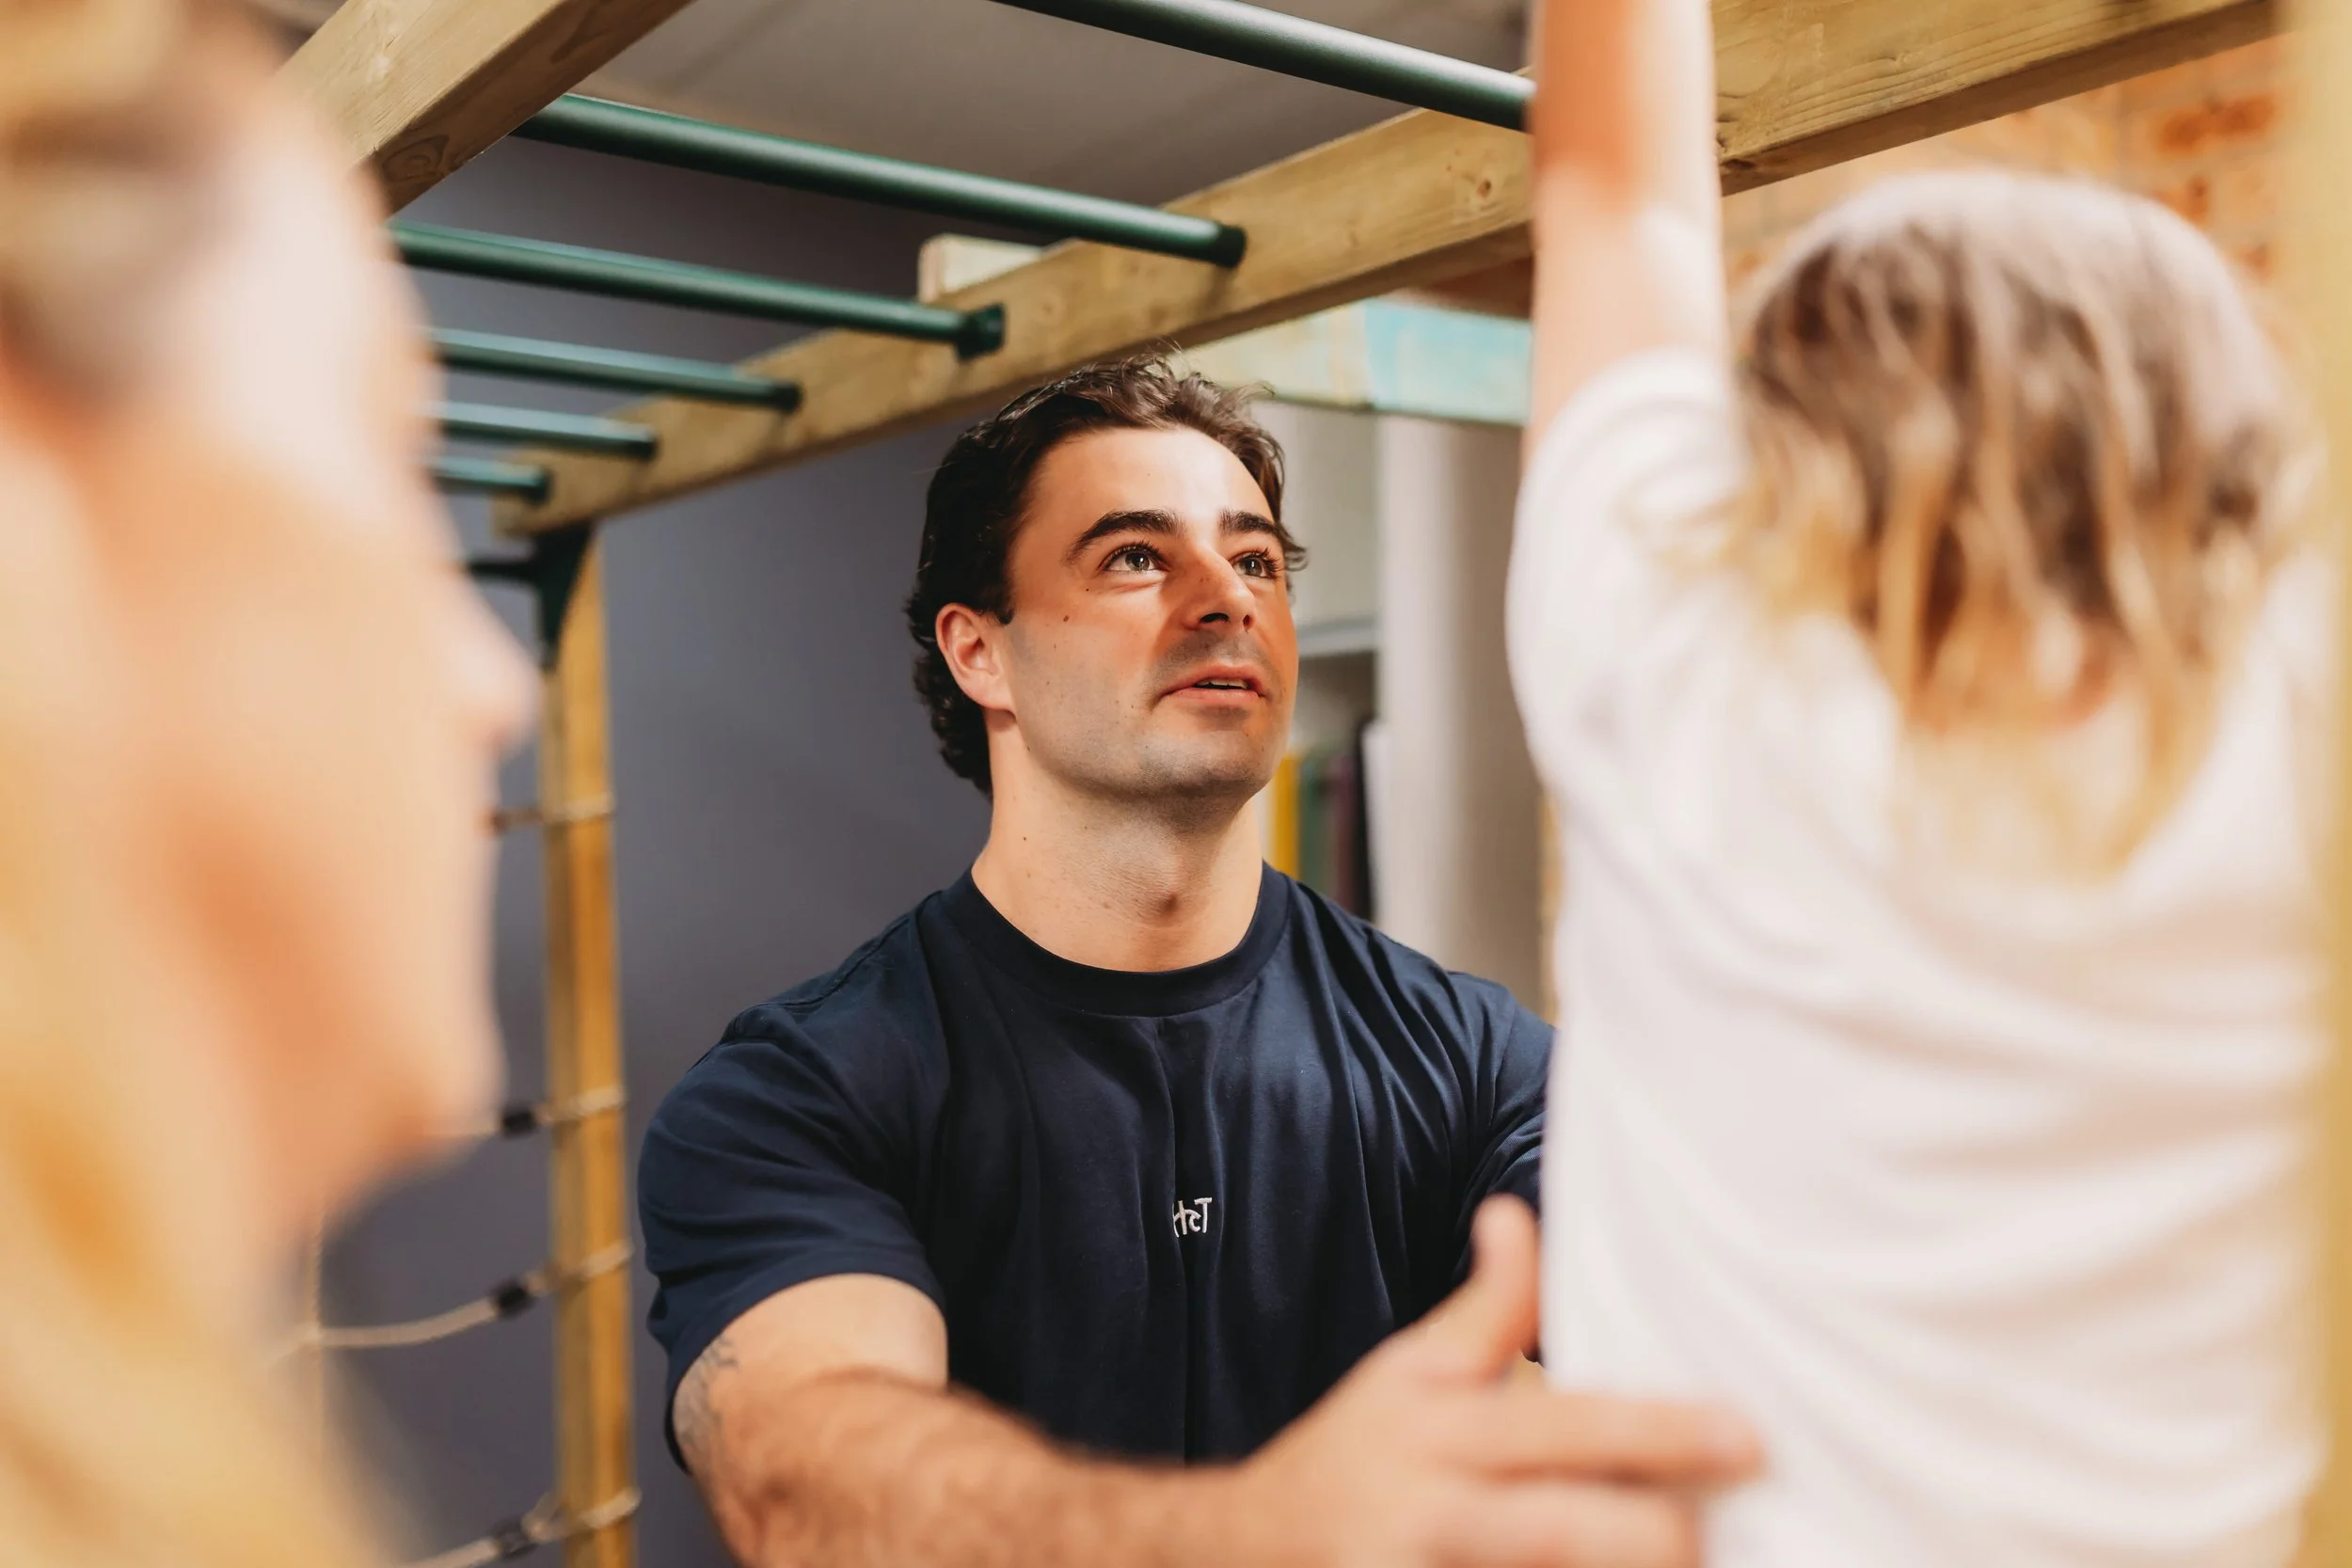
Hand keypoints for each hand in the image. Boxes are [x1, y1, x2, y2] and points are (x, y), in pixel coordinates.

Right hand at [1222, 1197, 1758, 1567]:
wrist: (1241, 1547)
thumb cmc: (1354, 1455)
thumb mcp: (1407, 1373)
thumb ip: (1485, 1309)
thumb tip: (1517, 1212)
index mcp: (1438, 1427)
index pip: (1560, 1425)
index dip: (1656, 1434)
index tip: (1745, 1435)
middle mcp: (1428, 1508)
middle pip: (1557, 1529)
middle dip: (1653, 1539)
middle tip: (1722, 1536)